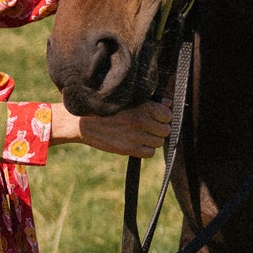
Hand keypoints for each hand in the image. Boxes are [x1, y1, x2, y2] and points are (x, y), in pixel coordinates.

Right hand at [50, 98, 171, 157]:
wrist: (83, 122)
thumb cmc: (106, 108)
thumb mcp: (127, 100)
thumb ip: (150, 102)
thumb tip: (169, 103)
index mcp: (143, 106)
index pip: (167, 115)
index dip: (163, 117)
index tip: (156, 117)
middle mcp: (141, 121)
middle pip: (165, 130)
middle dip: (159, 129)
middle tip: (149, 127)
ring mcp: (136, 136)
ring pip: (158, 142)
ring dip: (152, 140)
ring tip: (141, 134)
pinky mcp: (129, 149)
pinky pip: (149, 153)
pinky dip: (146, 149)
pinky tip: (136, 143)